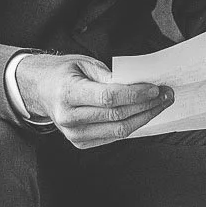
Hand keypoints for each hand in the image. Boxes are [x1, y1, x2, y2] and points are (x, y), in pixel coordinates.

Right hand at [15, 53, 172, 149]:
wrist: (39, 91)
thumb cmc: (62, 74)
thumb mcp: (83, 64)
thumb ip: (109, 75)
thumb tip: (138, 83)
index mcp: (67, 93)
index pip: (108, 97)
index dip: (135, 94)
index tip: (155, 88)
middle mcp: (69, 117)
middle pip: (117, 115)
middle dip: (147, 105)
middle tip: (166, 94)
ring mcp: (73, 133)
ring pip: (119, 130)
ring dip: (145, 117)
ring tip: (160, 104)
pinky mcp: (80, 142)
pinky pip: (113, 137)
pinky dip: (132, 125)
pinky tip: (144, 114)